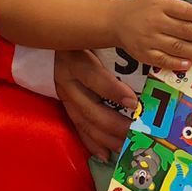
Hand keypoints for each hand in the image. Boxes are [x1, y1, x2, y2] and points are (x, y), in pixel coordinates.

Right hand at [54, 48, 135, 162]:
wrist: (48, 39)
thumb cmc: (80, 37)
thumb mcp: (91, 36)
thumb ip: (113, 43)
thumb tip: (143, 54)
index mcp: (75, 61)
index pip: (92, 77)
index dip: (112, 91)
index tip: (133, 102)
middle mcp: (68, 82)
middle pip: (90, 109)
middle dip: (115, 124)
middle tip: (138, 133)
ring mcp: (65, 98)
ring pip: (85, 123)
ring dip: (107, 138)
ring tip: (126, 147)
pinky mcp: (65, 107)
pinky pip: (78, 129)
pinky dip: (92, 143)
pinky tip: (106, 154)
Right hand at [117, 0, 191, 74]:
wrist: (114, 21)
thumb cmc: (139, 6)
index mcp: (160, 6)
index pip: (184, 11)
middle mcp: (156, 22)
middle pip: (184, 30)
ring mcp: (150, 40)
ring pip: (176, 47)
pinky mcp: (144, 54)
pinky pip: (162, 60)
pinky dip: (176, 63)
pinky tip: (189, 65)